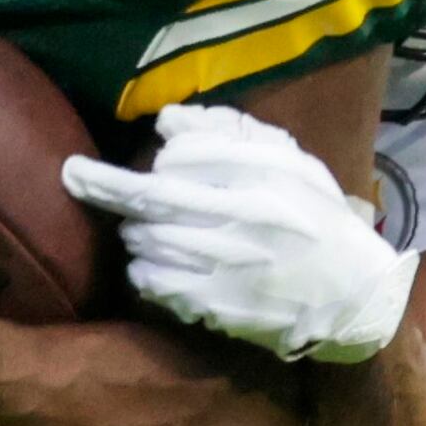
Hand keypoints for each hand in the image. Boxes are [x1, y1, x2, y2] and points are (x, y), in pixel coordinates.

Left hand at [65, 102, 410, 361]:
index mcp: (266, 177)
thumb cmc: (315, 219)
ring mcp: (228, 265)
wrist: (351, 296)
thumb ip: (231, 135)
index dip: (164, 155)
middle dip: (102, 183)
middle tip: (74, 174)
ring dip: (131, 230)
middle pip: (152, 196)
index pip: (186, 155)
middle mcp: (245, 218)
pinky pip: (154, 281)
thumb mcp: (291, 165)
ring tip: (138, 227)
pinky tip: (150, 264)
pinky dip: (141, 269)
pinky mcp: (217, 305)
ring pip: (147, 239)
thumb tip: (168, 120)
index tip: (158, 158)